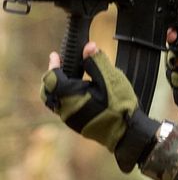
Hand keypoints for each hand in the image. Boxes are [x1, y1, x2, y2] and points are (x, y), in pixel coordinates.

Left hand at [41, 42, 159, 172]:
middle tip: (59, 69)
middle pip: (47, 91)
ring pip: (54, 101)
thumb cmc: (120, 106)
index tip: (55, 55)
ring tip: (70, 80)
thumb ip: (97, 61)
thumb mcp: (111, 79)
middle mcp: (65, 109)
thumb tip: (89, 46)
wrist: (128, 132)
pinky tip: (79, 93)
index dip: (53, 64)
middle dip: (51, 78)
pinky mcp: (76, 125)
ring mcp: (69, 119)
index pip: (52, 77)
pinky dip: (65, 98)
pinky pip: (63, 109)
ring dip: (58, 89)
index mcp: (70, 95)